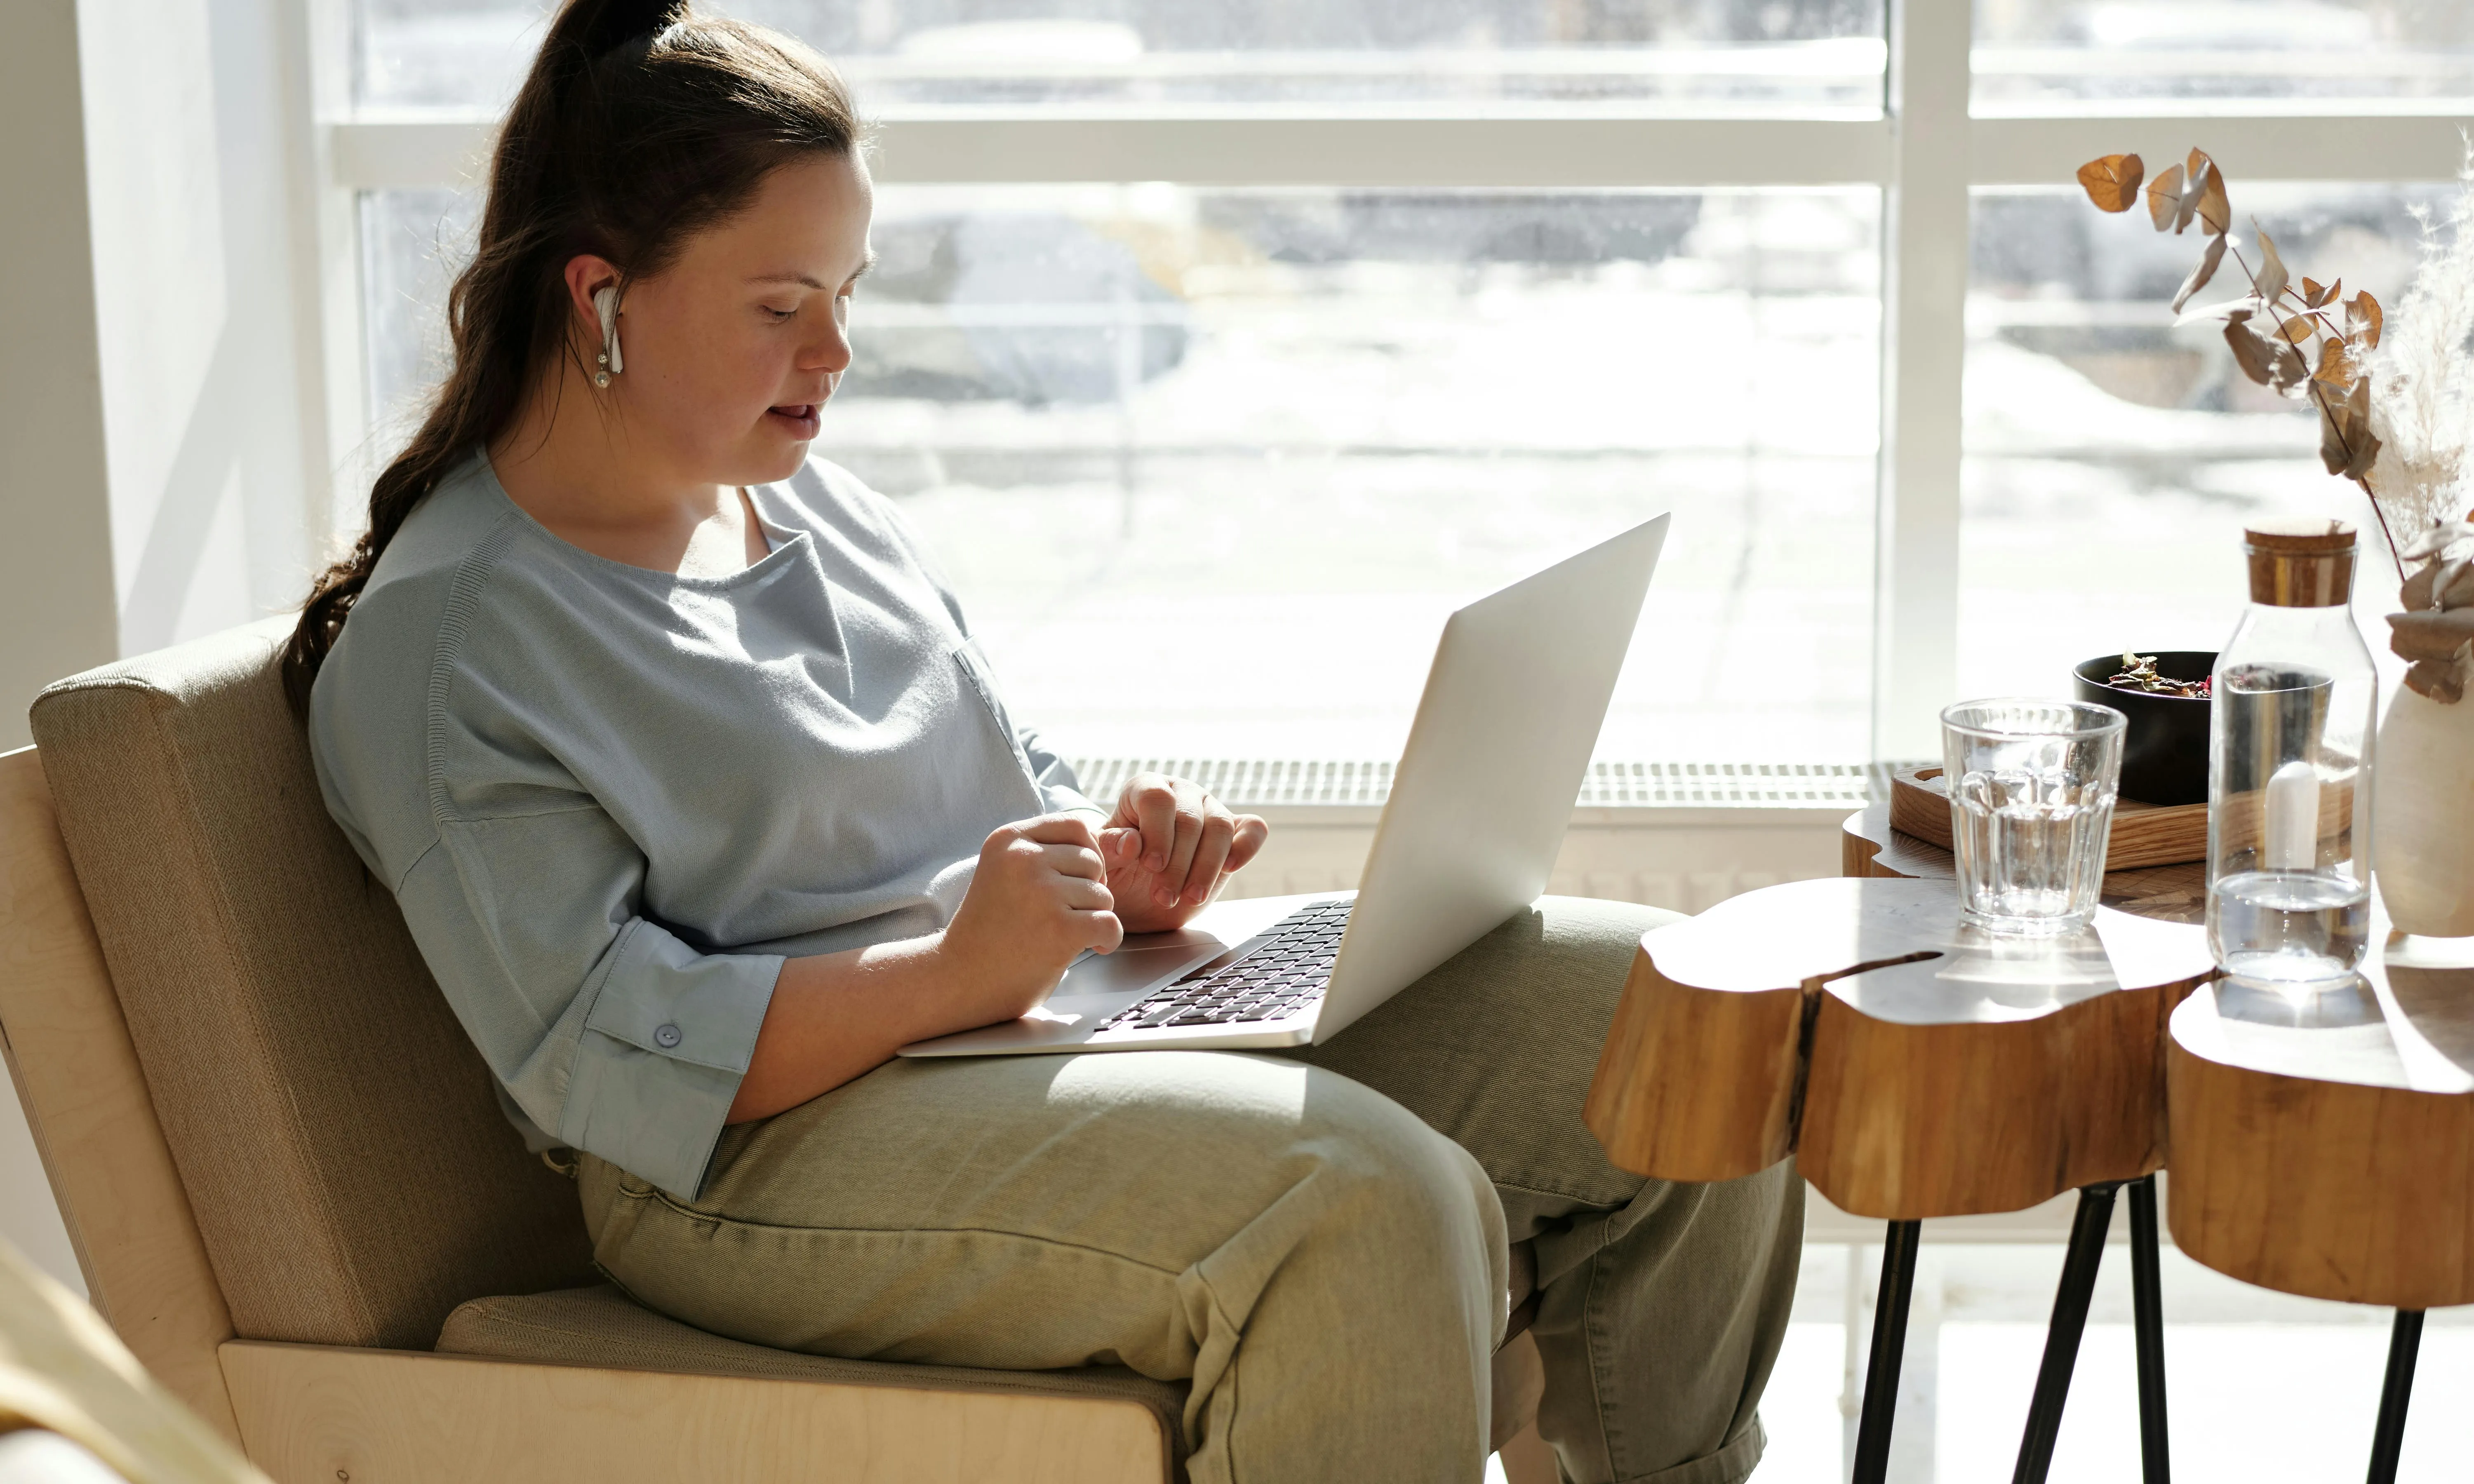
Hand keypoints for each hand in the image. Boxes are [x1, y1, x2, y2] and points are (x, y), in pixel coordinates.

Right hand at [938, 814, 1124, 1015]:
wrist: (958, 979)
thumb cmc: (988, 930)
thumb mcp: (1004, 872)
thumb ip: (1041, 853)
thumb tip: (1100, 844)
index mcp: (1008, 839)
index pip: (1074, 826)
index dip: (1087, 853)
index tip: (1076, 880)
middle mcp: (1024, 859)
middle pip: (1092, 861)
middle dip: (1090, 889)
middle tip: (1070, 914)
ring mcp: (1042, 892)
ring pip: (1103, 895)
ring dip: (1095, 917)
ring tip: (1067, 933)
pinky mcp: (1060, 928)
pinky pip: (1110, 924)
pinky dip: (1109, 939)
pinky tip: (1093, 947)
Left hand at [1097, 773, 1269, 933]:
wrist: (1138, 897)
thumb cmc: (1117, 871)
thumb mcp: (1102, 863)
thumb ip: (1109, 849)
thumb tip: (1131, 842)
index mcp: (1144, 789)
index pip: (1157, 798)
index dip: (1156, 832)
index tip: (1150, 866)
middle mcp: (1180, 793)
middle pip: (1190, 818)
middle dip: (1178, 863)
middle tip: (1163, 897)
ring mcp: (1210, 810)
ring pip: (1220, 827)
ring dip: (1206, 867)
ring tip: (1191, 897)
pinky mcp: (1234, 832)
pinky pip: (1252, 829)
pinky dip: (1247, 847)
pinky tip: (1230, 868)